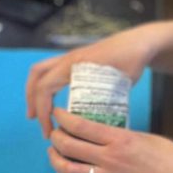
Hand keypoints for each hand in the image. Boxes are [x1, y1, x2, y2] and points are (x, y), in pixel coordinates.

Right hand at [25, 26, 154, 136]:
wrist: (140, 42)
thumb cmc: (132, 61)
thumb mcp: (119, 84)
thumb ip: (104, 104)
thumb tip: (91, 129)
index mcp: (75, 64)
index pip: (45, 87)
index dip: (42, 111)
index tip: (49, 130)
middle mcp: (70, 58)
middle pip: (37, 75)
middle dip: (32, 98)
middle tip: (35, 120)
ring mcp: (73, 57)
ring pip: (43, 70)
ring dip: (37, 90)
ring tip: (39, 112)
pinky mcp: (78, 59)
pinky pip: (54, 69)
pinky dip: (48, 84)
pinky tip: (56, 100)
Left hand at [48, 107, 172, 172]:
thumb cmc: (166, 154)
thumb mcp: (141, 135)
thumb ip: (119, 134)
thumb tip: (98, 131)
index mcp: (119, 139)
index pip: (82, 126)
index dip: (64, 119)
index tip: (57, 113)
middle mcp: (110, 158)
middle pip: (71, 147)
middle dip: (56, 137)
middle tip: (53, 133)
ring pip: (70, 171)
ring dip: (56, 162)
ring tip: (54, 154)